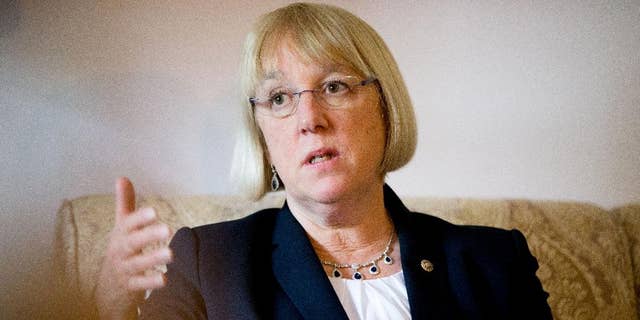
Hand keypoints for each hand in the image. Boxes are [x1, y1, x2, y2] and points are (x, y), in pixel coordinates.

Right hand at [95, 177, 172, 319]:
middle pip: (132, 243)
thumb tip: (122, 177)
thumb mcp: (122, 227)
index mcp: (120, 235)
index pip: (128, 224)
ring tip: (171, 254)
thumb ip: (125, 204)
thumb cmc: (120, 249)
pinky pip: (139, 285)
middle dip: (148, 236)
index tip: (154, 212)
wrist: (108, 286)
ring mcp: (124, 269)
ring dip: (153, 258)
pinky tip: (165, 279)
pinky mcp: (129, 287)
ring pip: (137, 264)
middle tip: (168, 229)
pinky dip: (150, 282)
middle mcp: (120, 251)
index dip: (140, 218)